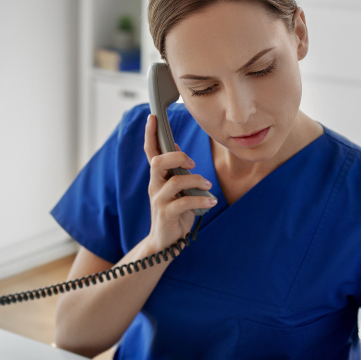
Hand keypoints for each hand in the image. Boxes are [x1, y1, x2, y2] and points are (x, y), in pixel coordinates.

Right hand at [142, 114, 216, 251]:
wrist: (166, 242)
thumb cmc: (175, 213)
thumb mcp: (176, 189)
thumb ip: (175, 171)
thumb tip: (177, 148)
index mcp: (158, 178)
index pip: (150, 152)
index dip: (150, 134)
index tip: (152, 117)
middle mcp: (155, 186)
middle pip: (158, 162)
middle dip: (177, 157)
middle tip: (192, 163)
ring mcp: (159, 201)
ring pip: (174, 181)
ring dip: (196, 180)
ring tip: (208, 186)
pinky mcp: (166, 215)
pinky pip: (184, 202)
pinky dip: (201, 200)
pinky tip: (211, 202)